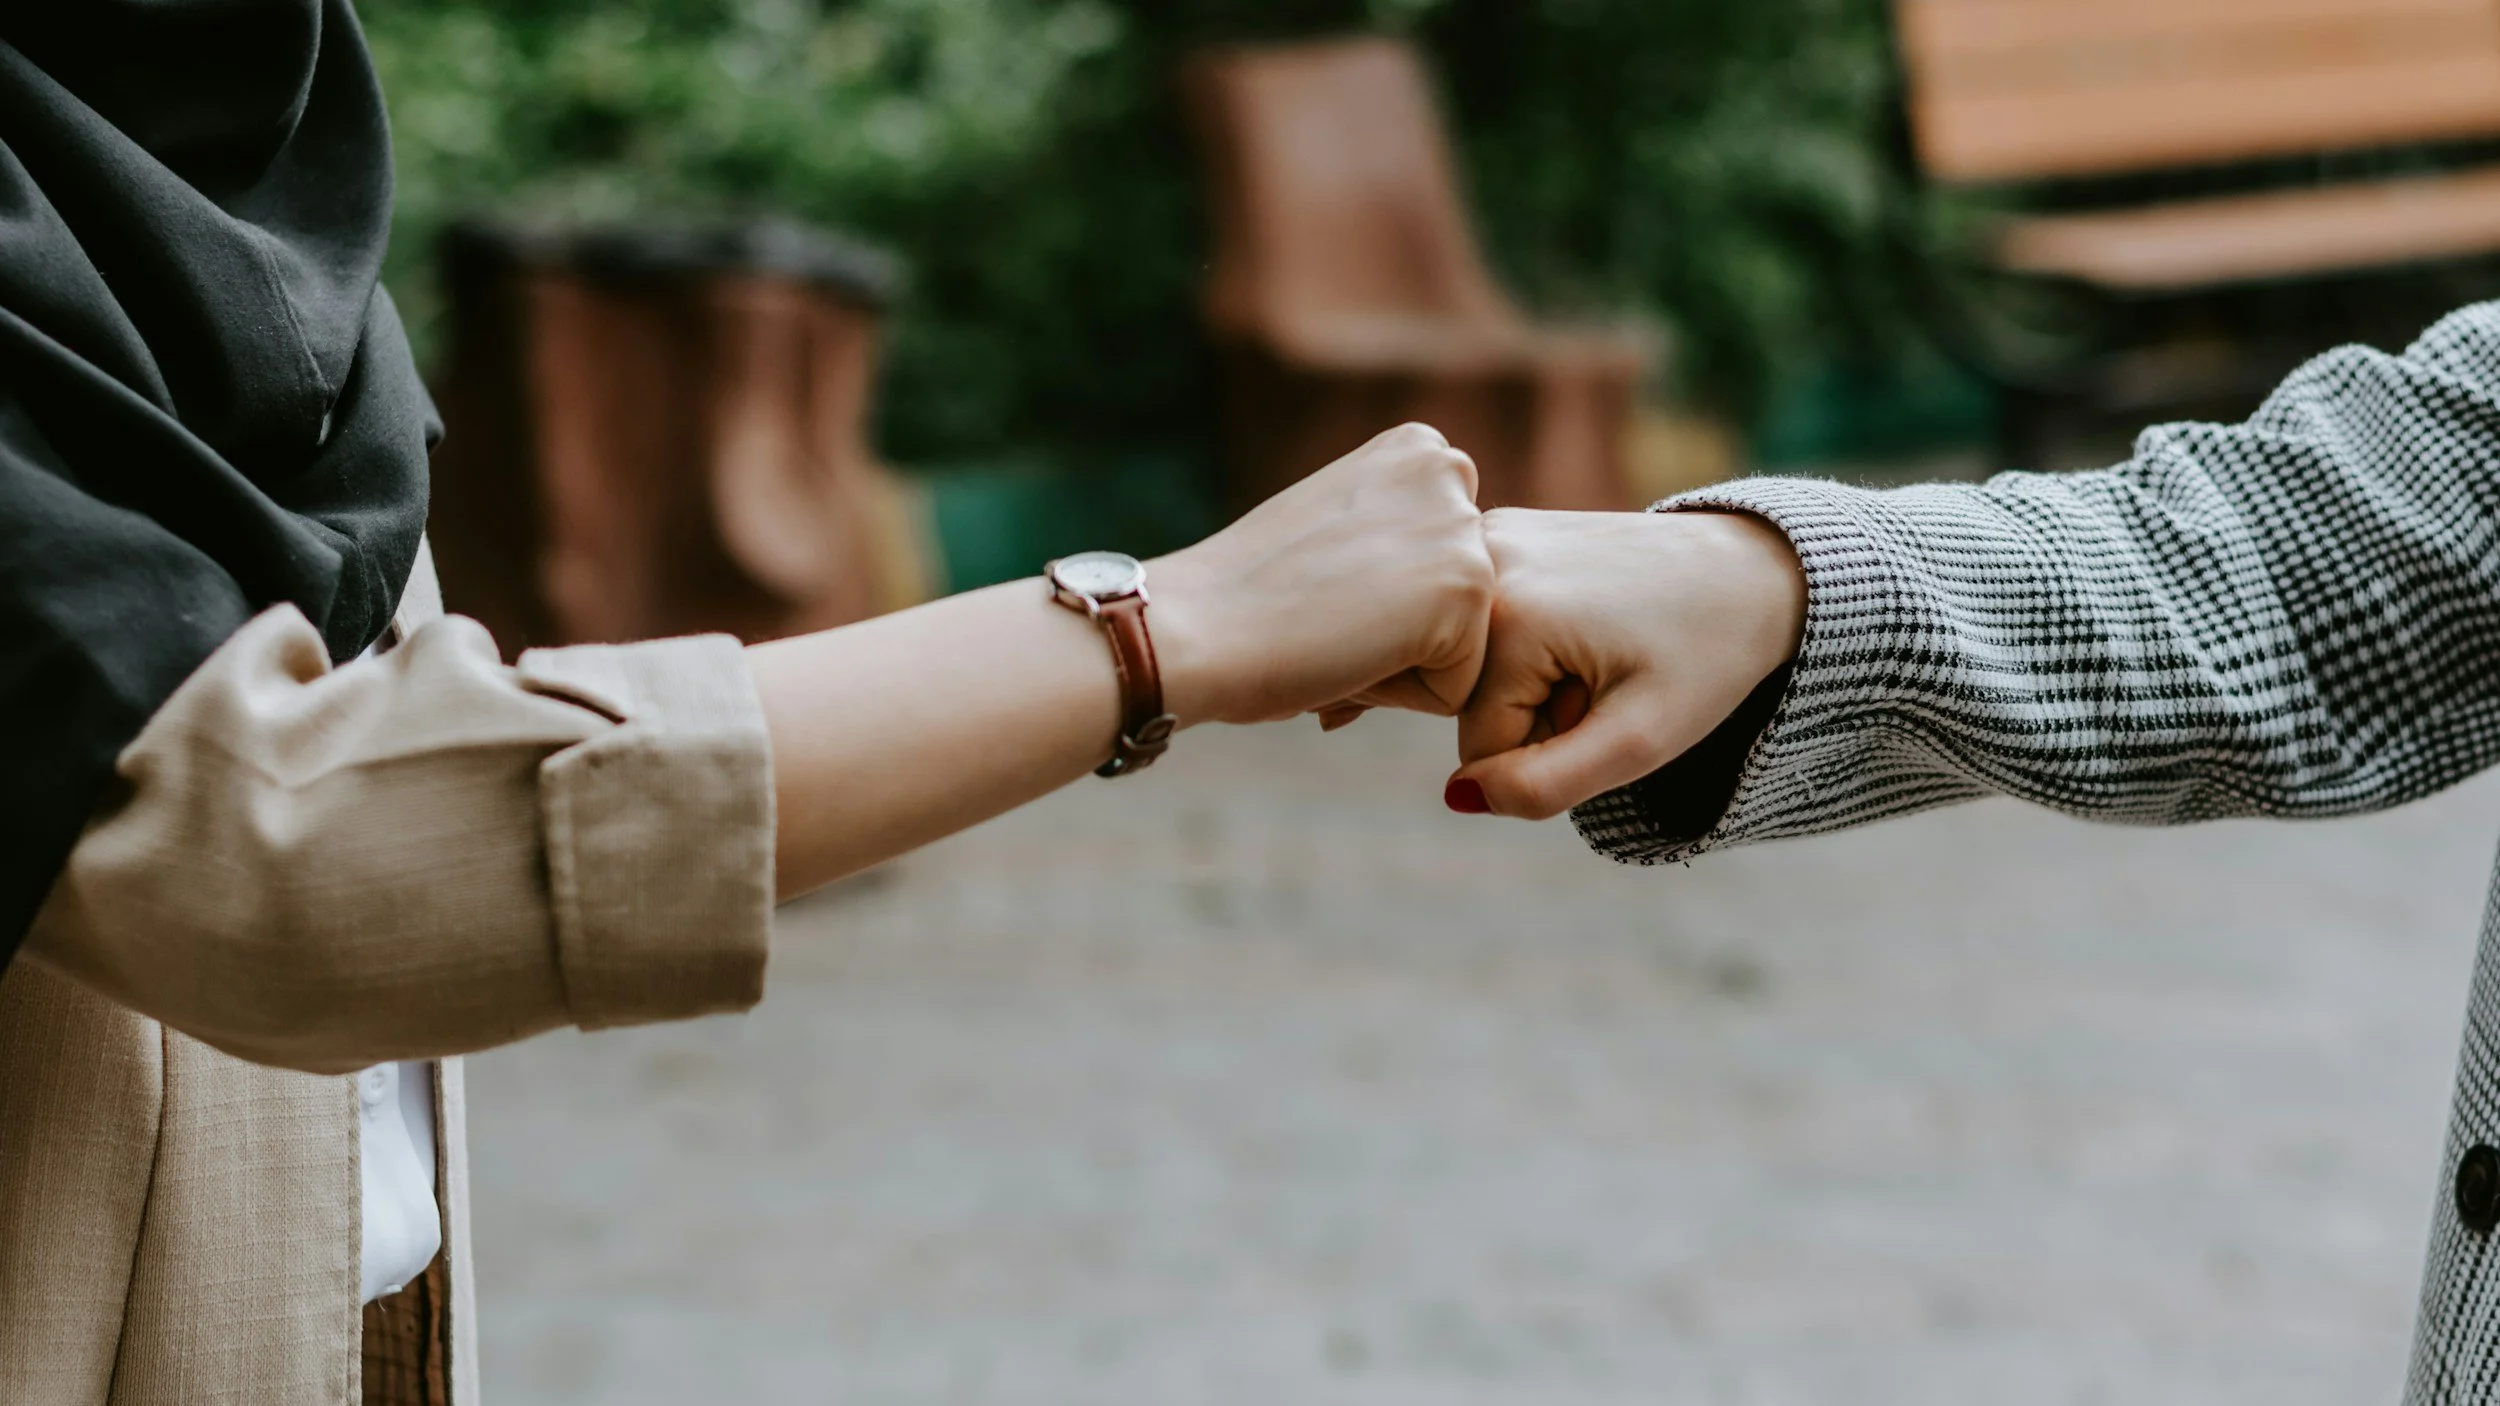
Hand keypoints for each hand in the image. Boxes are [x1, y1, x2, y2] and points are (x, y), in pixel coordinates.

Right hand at [1149, 423, 1493, 726]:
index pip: (1442, 565)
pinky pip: (1457, 687)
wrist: (1196, 625)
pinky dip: (1400, 695)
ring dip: (1397, 665)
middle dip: (1398, 633)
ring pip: (1462, 647)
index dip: (1380, 600)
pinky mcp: (1469, 587)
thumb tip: (1426, 591)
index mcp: (1415, 450)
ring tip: (1334, 634)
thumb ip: (1391, 536)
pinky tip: (1348, 657)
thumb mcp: (1334, 530)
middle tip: (1323, 617)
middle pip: (1460, 604)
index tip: (1319, 588)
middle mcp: (1447, 469)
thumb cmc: (1242, 596)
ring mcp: (1463, 526)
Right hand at [1445, 507, 1805, 818]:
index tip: (1607, 706)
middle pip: (1469, 701)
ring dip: (1531, 678)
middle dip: (1533, 712)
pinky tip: (1584, 619)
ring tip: (1599, 650)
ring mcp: (1486, 539)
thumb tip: (1459, 796)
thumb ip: (1544, 786)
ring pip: (1474, 665)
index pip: (1479, 747)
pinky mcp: (1499, 532)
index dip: (1548, 751)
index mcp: (1507, 615)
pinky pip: (1484, 626)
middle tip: (1606, 678)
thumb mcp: (1638, 741)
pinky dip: (1529, 639)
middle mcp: (1482, 564)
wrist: (1750, 570)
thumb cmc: (1705, 656)